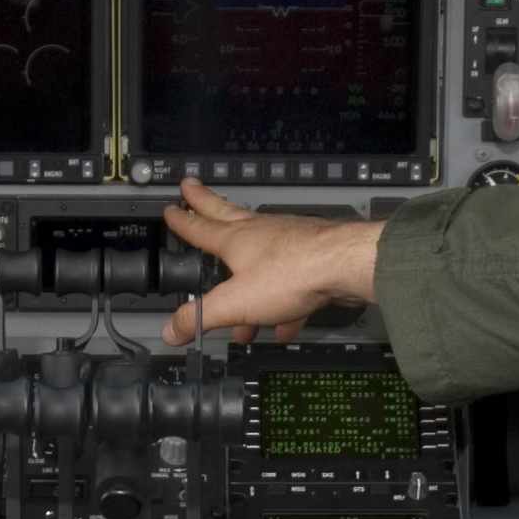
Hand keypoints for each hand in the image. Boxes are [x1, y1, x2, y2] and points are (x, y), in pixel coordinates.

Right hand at [157, 179, 384, 345]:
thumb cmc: (295, 273)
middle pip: (226, 214)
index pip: (200, 226)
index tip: (172, 209)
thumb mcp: (235, 302)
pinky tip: (287, 324)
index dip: (182, 220)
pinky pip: (291, 282)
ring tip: (243, 306)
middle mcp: (262, 233)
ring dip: (248, 279)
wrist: (347, 266)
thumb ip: (200, 316)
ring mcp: (290, 241)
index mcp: (236, 240)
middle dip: (206, 203)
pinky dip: (285, 304)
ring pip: (260, 255)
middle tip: (194, 189)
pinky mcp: (314, 258)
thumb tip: (172, 329)